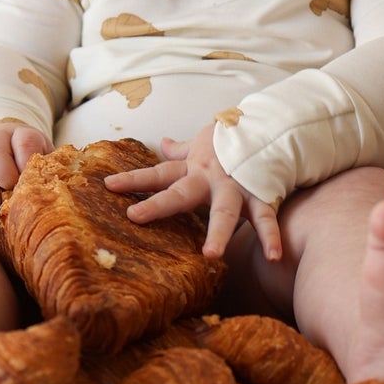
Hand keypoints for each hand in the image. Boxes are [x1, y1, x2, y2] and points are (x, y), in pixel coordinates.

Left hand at [103, 123, 281, 260]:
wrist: (273, 126)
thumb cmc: (234, 140)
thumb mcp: (204, 142)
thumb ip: (182, 151)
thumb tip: (164, 143)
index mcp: (193, 168)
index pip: (158, 174)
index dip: (133, 179)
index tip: (109, 186)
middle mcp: (210, 179)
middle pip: (180, 193)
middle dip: (159, 205)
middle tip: (134, 216)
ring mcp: (236, 188)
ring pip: (225, 212)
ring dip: (219, 233)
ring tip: (212, 255)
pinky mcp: (261, 195)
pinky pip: (265, 218)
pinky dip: (271, 237)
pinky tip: (274, 256)